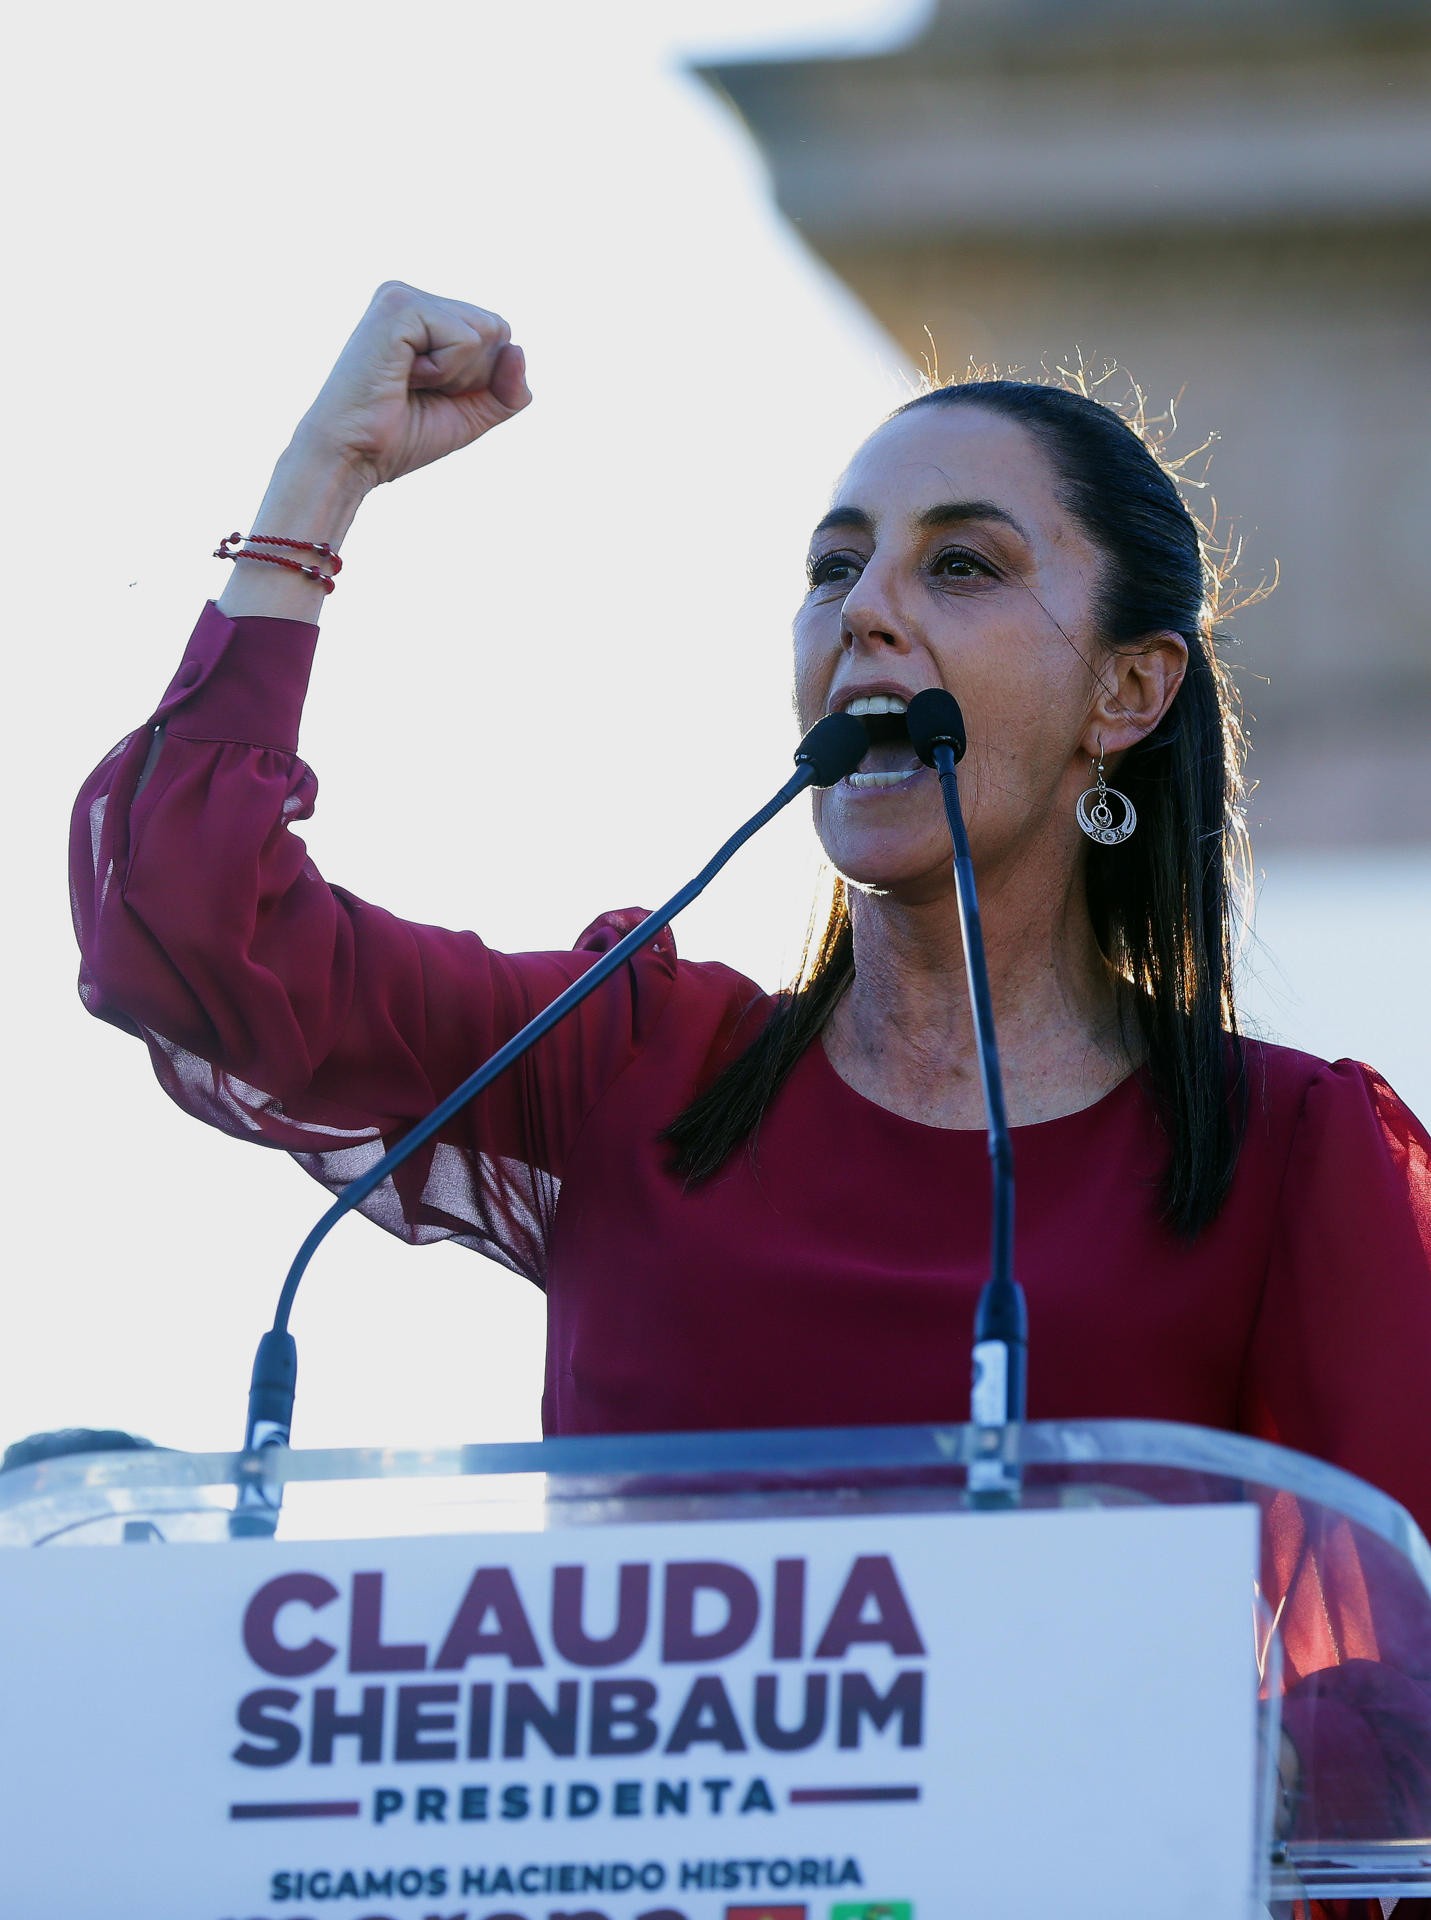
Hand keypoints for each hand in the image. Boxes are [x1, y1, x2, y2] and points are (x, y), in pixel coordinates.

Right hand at [290, 281, 531, 491]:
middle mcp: (413, 297)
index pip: (497, 335)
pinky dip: (444, 370)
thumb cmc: (401, 438)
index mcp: (426, 314)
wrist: (352, 457)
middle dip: (471, 375)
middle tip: (419, 389)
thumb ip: (508, 389)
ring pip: (486, 331)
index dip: (480, 379)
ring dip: (456, 374)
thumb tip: (519, 349)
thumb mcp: (471, 414)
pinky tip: (403, 375)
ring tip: (409, 381)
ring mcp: (403, 296)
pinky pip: (465, 338)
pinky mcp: (399, 305)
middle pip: (497, 328)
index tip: (430, 393)